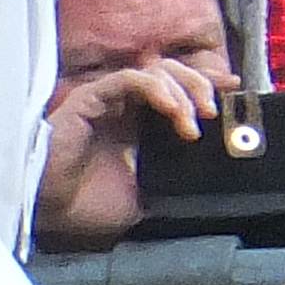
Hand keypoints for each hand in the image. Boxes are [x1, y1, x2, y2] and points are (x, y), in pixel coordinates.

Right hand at [38, 54, 228, 250]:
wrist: (48, 214)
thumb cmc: (86, 209)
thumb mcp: (148, 197)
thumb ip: (175, 181)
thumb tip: (214, 182)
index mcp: (138, 125)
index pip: (180, 89)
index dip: (208, 85)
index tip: (236, 94)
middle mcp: (125, 107)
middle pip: (174, 72)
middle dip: (202, 86)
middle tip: (214, 112)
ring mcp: (108, 100)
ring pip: (157, 70)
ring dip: (184, 90)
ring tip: (193, 120)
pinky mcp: (91, 98)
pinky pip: (130, 77)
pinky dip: (157, 88)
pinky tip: (171, 109)